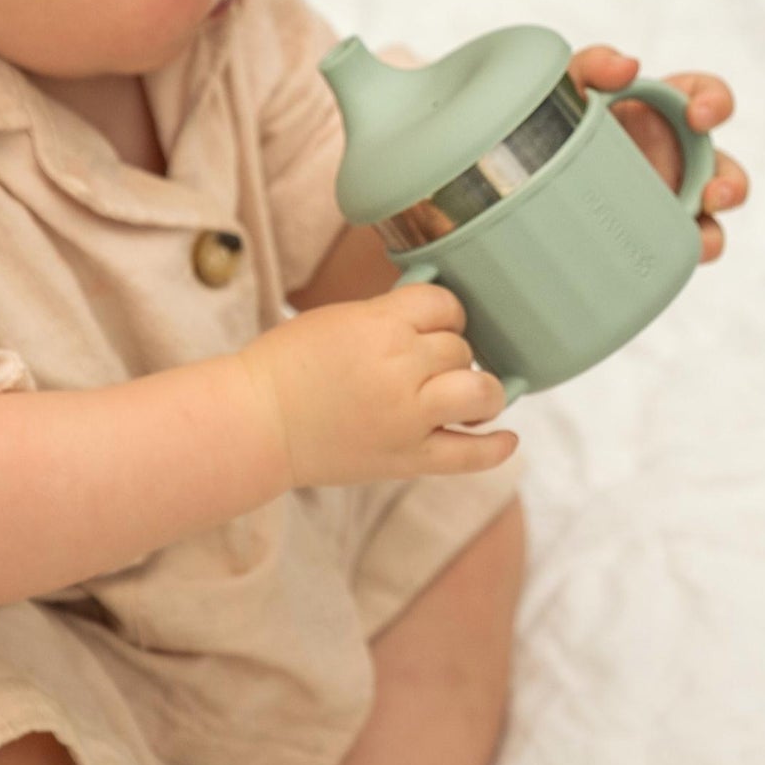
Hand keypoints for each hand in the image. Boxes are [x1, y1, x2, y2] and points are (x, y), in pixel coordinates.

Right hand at [239, 285, 517, 488]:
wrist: (257, 423)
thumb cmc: (288, 364)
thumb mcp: (340, 318)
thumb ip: (389, 316)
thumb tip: (436, 315)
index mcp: (381, 325)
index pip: (444, 305)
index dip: (444, 312)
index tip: (433, 322)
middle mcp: (401, 369)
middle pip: (458, 349)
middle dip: (448, 352)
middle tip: (422, 364)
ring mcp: (408, 418)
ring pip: (478, 392)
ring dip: (480, 390)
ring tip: (466, 394)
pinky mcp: (407, 459)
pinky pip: (469, 455)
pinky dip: (495, 447)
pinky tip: (507, 437)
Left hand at [568, 46, 748, 263]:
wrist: (522, 173)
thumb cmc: (558, 118)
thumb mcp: (569, 84)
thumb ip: (594, 63)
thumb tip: (627, 66)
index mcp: (664, 113)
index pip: (707, 98)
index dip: (715, 103)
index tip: (698, 117)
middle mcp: (675, 157)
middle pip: (724, 171)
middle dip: (731, 185)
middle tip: (712, 195)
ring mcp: (665, 201)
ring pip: (710, 223)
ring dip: (712, 234)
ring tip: (699, 244)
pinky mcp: (646, 237)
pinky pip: (673, 254)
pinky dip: (678, 261)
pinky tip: (666, 265)